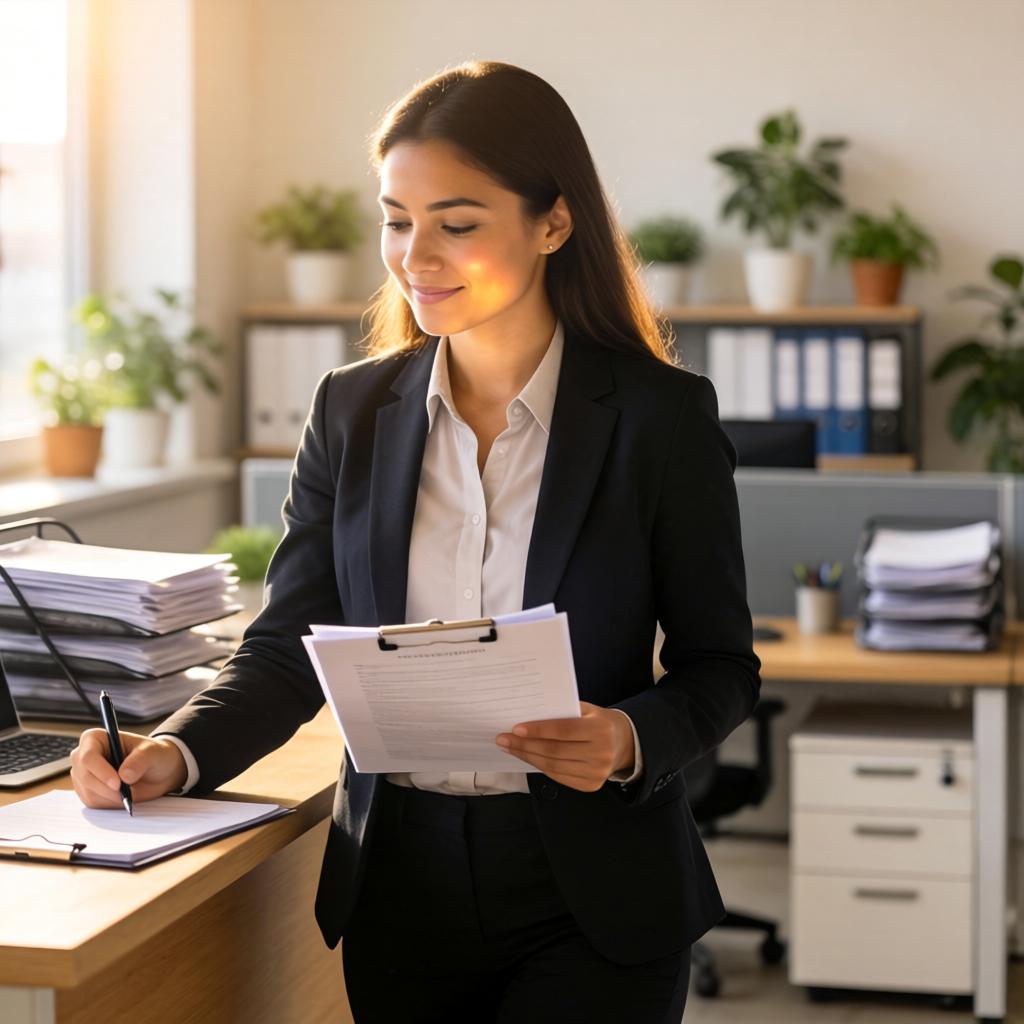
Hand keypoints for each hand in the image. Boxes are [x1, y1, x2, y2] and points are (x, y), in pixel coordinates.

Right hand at [70, 729, 187, 807]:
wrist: (157, 772)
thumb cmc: (153, 755)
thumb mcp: (152, 752)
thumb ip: (140, 760)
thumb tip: (125, 775)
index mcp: (96, 738)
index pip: (88, 756)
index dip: (101, 771)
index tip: (117, 783)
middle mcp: (84, 756)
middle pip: (85, 777)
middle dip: (107, 788)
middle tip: (127, 792)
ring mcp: (83, 775)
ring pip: (88, 792)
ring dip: (111, 797)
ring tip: (129, 790)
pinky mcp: (87, 791)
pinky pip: (93, 803)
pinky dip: (109, 803)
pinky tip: (123, 795)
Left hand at [496, 701, 634, 792]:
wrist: (623, 743)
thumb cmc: (598, 722)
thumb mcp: (587, 710)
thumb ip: (562, 711)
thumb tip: (528, 715)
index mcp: (600, 729)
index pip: (563, 730)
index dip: (538, 730)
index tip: (515, 728)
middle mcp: (601, 753)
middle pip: (555, 751)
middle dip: (525, 745)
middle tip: (504, 739)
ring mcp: (596, 773)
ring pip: (553, 766)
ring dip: (528, 757)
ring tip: (510, 748)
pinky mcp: (591, 785)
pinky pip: (558, 777)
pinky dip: (540, 767)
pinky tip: (527, 757)